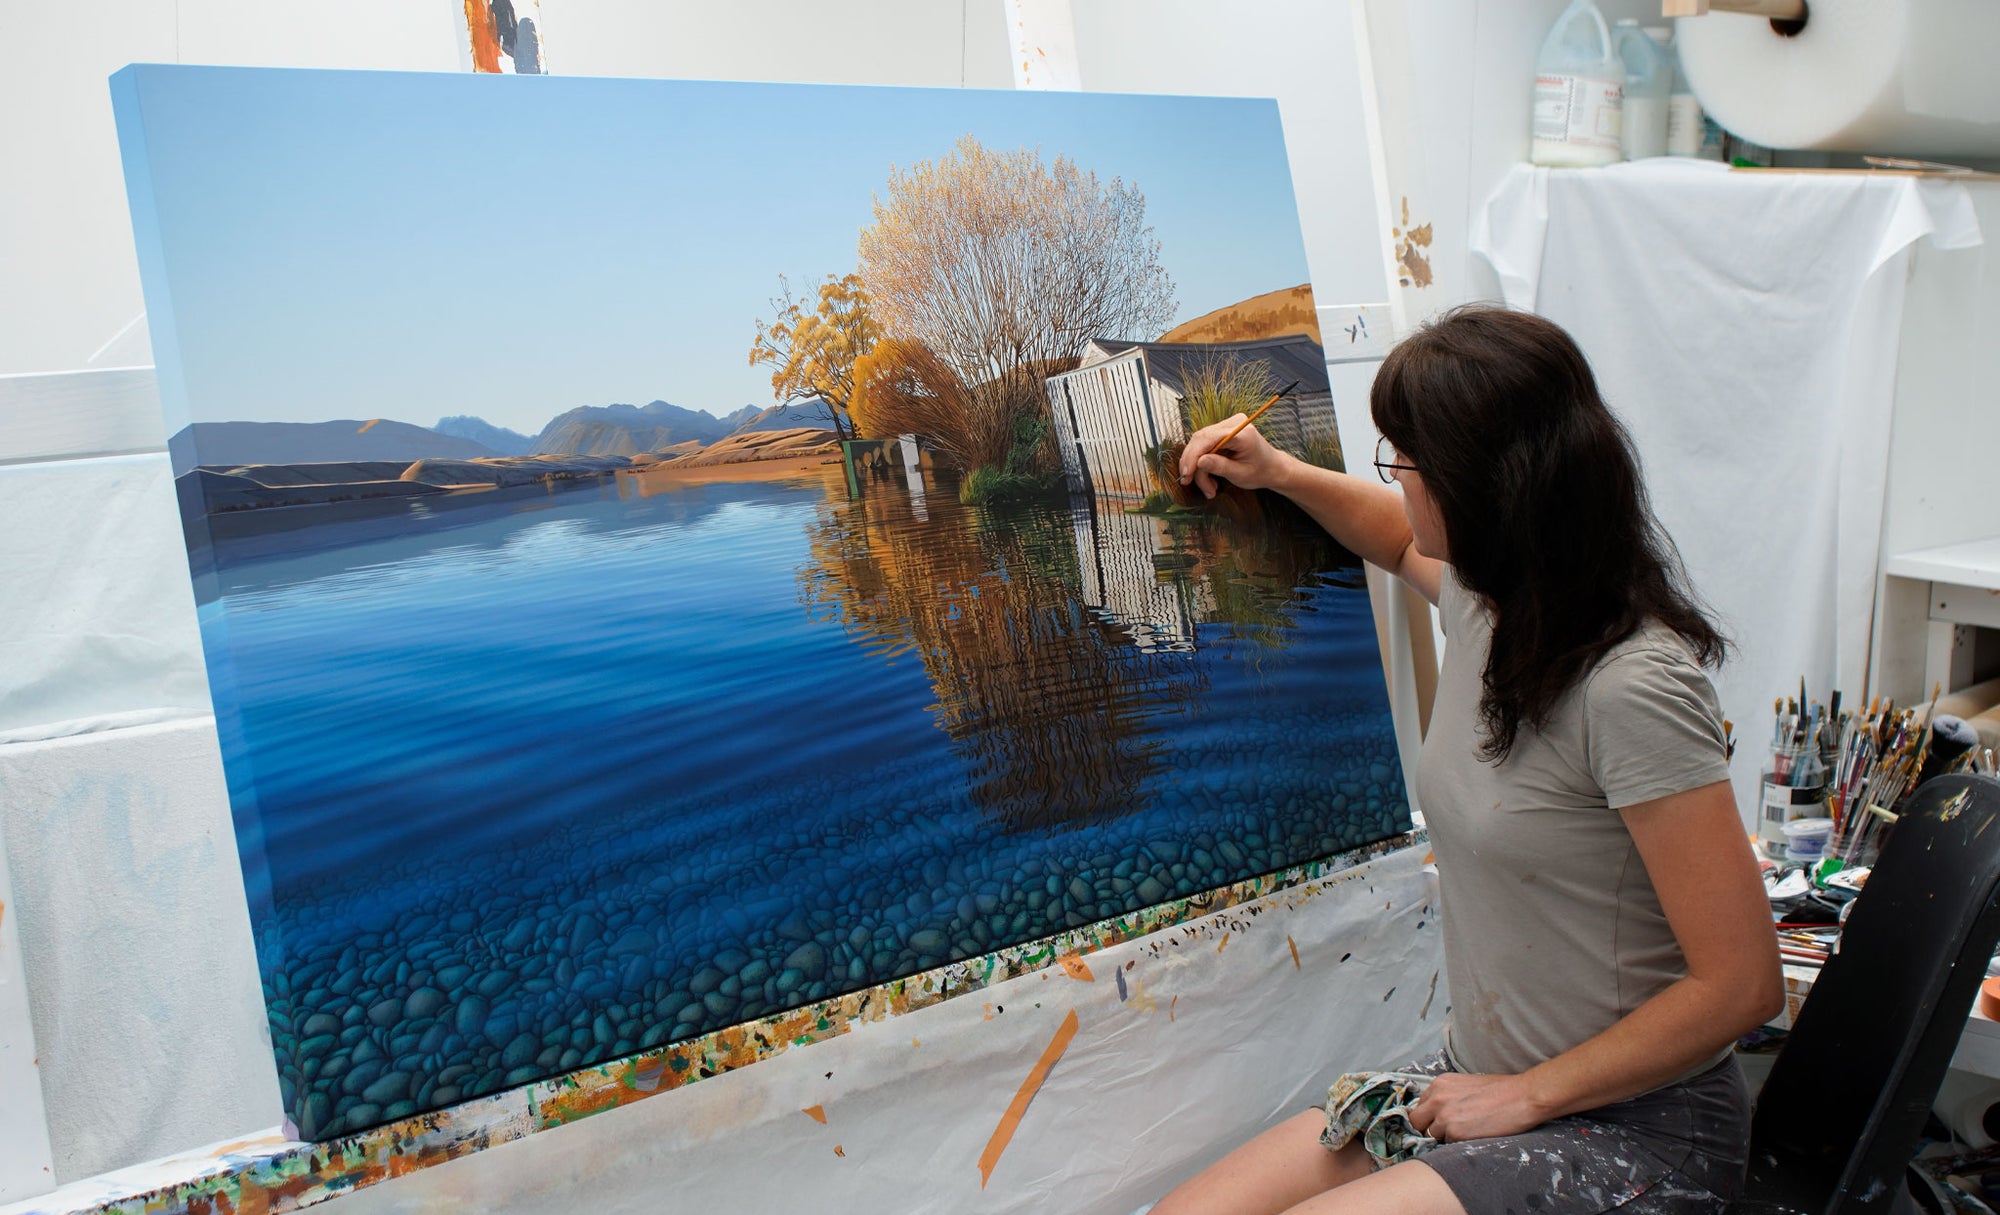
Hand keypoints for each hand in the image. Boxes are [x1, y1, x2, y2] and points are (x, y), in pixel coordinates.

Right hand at [1176, 418, 1292, 498]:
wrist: (1272, 468)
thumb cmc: (1260, 471)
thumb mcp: (1240, 474)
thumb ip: (1220, 466)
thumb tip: (1199, 462)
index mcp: (1243, 432)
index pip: (1209, 438)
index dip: (1193, 455)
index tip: (1186, 474)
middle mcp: (1234, 423)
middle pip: (1201, 439)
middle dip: (1192, 463)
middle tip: (1188, 482)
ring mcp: (1228, 425)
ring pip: (1200, 443)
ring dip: (1198, 467)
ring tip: (1208, 487)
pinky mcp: (1223, 431)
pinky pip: (1204, 444)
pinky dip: (1202, 462)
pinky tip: (1210, 478)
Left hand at [1405, 1072, 1550, 1143]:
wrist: (1522, 1096)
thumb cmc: (1501, 1091)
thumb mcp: (1466, 1085)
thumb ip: (1448, 1096)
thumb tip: (1439, 1113)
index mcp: (1440, 1084)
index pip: (1419, 1105)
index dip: (1427, 1117)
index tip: (1436, 1123)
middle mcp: (1437, 1098)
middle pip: (1416, 1121)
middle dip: (1426, 1129)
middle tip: (1444, 1133)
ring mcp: (1444, 1116)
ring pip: (1431, 1135)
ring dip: (1443, 1138)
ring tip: (1465, 1133)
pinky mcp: (1456, 1132)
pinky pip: (1447, 1144)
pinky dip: (1456, 1144)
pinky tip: (1472, 1137)